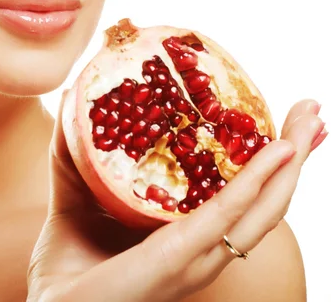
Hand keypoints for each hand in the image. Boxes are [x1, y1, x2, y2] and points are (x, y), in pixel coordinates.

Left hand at [27, 96, 325, 301]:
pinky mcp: (174, 260)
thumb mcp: (73, 199)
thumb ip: (73, 155)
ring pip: (259, 208)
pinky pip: (225, 218)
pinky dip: (256, 184)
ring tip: (310, 121)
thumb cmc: (66, 273)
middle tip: (311, 110)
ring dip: (290, 164)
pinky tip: (278, 154)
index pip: (238, 197)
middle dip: (293, 155)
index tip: (282, 123)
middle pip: (262, 200)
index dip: (266, 162)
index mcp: (182, 236)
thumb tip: (73, 99)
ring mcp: (192, 258)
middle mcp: (199, 248)